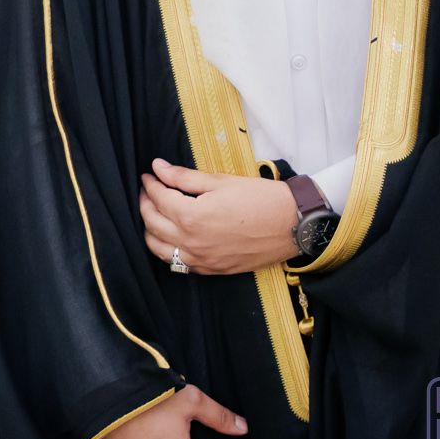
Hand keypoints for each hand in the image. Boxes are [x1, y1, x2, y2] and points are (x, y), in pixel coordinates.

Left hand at [140, 158, 298, 274]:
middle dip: (145, 204)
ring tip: (154, 214)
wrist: (294, 224)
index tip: (149, 175)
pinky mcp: (213, 270)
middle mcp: (192, 243)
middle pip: (152, 223)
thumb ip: (184, 177)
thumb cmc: (262, 199)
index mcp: (192, 217)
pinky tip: (171, 237)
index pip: (158, 199)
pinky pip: (179, 264)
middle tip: (148, 191)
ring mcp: (202, 260)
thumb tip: (158, 167)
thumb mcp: (220, 181)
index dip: (150, 184)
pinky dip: (168, 250)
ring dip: (151, 230)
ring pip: (159, 249)